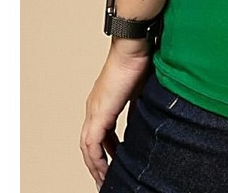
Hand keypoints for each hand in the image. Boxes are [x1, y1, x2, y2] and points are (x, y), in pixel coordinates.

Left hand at [80, 42, 153, 188]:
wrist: (133, 48)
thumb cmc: (138, 60)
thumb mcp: (139, 92)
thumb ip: (136, 108)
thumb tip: (139, 123)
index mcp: (102, 102)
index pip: (100, 133)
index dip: (106, 149)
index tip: (114, 161)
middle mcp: (94, 108)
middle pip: (89, 144)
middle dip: (97, 163)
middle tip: (105, 178)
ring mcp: (94, 111)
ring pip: (88, 147)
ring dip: (95, 166)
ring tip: (104, 180)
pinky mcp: (99, 114)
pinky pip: (92, 145)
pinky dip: (97, 160)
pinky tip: (104, 170)